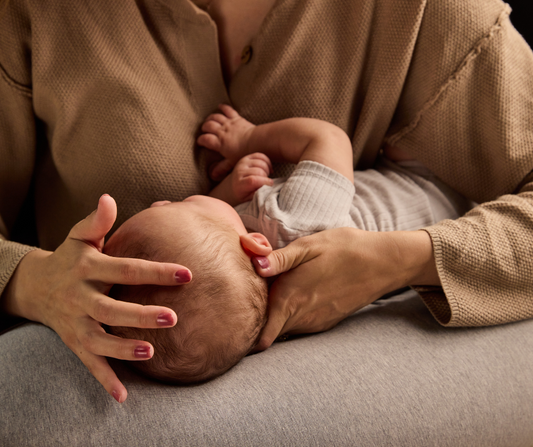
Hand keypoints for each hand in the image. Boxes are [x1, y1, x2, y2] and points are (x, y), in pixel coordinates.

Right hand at [2, 195, 191, 402]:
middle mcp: (81, 297)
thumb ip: (96, 221)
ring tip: (151, 353)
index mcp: (88, 268)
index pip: (126, 269)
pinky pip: (89, 363)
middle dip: (141, 315)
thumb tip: (109, 198)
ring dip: (123, 348)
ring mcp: (76, 323)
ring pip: (99, 340)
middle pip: (112, 309)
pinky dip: (105, 379)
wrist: (34, 285)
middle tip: (173, 317)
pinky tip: (124, 395)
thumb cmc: (70, 258)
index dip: (156, 271)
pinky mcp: (74, 342)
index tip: (187, 273)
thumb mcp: (78, 237)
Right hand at [197, 104, 255, 180]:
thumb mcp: (232, 163)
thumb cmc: (245, 154)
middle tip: (204, 130)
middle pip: (208, 126)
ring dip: (210, 118)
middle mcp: (222, 132)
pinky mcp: (236, 118)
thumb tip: (212, 175)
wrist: (258, 143)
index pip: (205, 139)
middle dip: (204, 127)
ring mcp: (229, 124)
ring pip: (215, 117)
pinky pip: (228, 110)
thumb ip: (221, 168)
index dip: (201, 140)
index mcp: (219, 143)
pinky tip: (220, 106)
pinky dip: (223, 107)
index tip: (200, 142)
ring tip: (208, 120)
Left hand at [210, 153, 273, 205]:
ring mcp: (242, 163)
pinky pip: (260, 156)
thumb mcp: (249, 199)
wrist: (233, 186)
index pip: (252, 180)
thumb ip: (257, 194)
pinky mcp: (246, 157)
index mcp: (239, 184)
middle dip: (266, 177)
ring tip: (266, 176)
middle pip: (258, 171)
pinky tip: (267, 169)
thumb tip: (267, 188)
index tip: (270, 184)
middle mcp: (239, 171)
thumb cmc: (244, 194)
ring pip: (260, 163)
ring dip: (267, 170)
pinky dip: (267, 162)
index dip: (264, 182)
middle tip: (266, 182)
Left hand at [251, 228, 438, 350]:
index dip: (243, 330)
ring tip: (267, 296)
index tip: (232, 319)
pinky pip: (299, 327)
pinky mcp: (326, 323)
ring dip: (272, 320)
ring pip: (282, 330)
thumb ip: (279, 258)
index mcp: (290, 297)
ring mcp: (315, 323)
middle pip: (266, 332)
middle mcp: (301, 317)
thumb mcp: (309, 245)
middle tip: (244, 301)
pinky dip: (289, 318)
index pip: (259, 332)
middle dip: (254, 323)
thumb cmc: (343, 248)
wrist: (382, 262)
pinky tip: (292, 297)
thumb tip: (254, 265)